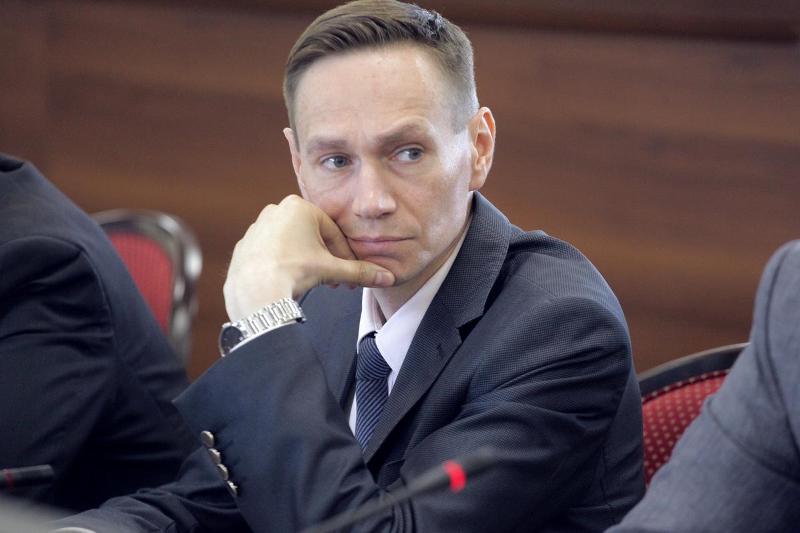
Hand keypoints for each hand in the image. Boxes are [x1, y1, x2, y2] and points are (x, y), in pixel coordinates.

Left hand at [223, 195, 394, 321]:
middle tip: (333, 280)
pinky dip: (282, 264)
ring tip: (311, 281)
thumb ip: (360, 272)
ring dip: (304, 260)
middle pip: (311, 236)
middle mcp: (275, 211)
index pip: (332, 232)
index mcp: (299, 207)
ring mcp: (257, 227)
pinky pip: (271, 252)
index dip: (344, 255)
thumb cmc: (293, 272)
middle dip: (325, 258)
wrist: (255, 291)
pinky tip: (288, 281)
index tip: (349, 272)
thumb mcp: (332, 270)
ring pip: (290, 244)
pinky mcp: (244, 245)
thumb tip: (385, 277)